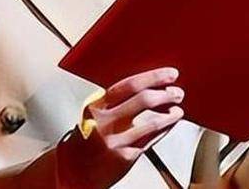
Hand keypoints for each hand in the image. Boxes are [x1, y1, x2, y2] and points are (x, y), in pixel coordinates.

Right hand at [56, 66, 184, 188]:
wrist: (71, 173)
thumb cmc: (83, 143)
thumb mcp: (91, 117)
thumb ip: (112, 104)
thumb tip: (144, 89)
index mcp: (96, 106)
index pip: (129, 85)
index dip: (153, 77)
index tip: (169, 74)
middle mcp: (105, 122)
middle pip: (143, 100)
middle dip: (165, 93)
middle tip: (177, 92)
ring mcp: (116, 140)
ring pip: (152, 122)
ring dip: (170, 114)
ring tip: (178, 110)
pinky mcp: (125, 157)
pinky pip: (151, 140)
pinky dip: (164, 130)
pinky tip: (169, 125)